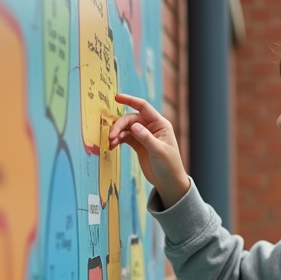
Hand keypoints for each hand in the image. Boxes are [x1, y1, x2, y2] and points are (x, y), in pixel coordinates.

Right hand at [109, 93, 189, 207]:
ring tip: (111, 143)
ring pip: (126, 128)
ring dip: (117, 134)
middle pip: (130, 119)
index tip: (117, 97)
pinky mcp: (137, 144)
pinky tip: (112, 146)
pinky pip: (124, 137)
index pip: (143, 107)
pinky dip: (118, 140)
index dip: (130, 100)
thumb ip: (146, 138)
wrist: (168, 182)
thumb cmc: (169, 165)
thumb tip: (133, 125)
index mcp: (160, 124)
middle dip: (119, 126)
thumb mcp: (158, 151)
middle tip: (111, 136)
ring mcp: (143, 135)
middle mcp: (151, 127)